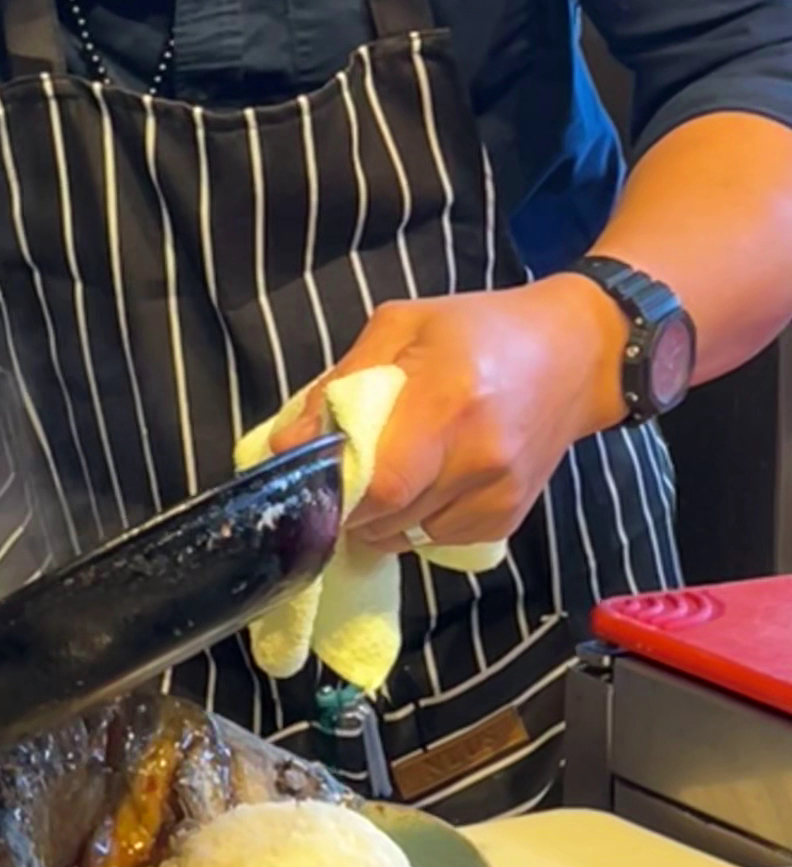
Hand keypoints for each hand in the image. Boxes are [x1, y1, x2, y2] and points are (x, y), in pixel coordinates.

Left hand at [269, 277, 628, 548]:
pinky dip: (415, 521)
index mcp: (449, 400)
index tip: (317, 475)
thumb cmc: (481, 329)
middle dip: (349, 505)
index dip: (337, 489)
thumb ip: (340, 383)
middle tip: (343, 472)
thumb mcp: (403, 326)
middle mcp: (479, 457)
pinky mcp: (508, 519)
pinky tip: (427, 480)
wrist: (578, 354)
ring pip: (406, 537)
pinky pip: (437, 540)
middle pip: (387, 517)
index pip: (379, 482)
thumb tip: (288, 443)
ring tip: (390, 469)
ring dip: (379, 517)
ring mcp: (499, 495)